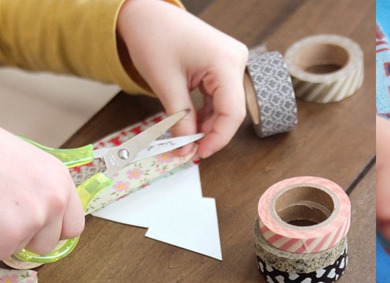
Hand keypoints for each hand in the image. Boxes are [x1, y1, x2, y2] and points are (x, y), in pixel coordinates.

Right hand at [0, 129, 83, 260]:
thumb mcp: (25, 165)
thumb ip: (39, 192)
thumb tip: (39, 221)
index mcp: (60, 181)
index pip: (72, 228)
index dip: (50, 231)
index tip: (34, 227)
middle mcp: (55, 200)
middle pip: (46, 244)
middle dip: (23, 237)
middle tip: (3, 215)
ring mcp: (34, 218)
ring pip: (18, 248)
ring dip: (3, 237)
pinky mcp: (11, 232)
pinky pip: (1, 251)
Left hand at [117, 0, 248, 158]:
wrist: (145, 12)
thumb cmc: (153, 36)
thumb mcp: (165, 83)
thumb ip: (180, 120)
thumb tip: (186, 148)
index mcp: (226, 62)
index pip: (232, 112)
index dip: (218, 138)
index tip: (199, 153)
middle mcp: (236, 61)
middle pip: (231, 110)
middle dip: (211, 132)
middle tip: (189, 150)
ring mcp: (232, 63)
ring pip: (226, 106)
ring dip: (207, 124)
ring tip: (187, 138)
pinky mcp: (224, 66)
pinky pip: (219, 97)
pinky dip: (205, 112)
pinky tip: (192, 123)